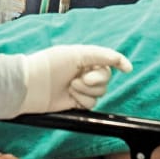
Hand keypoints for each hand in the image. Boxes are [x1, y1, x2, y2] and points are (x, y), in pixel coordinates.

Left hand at [0, 45, 132, 118]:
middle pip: (106, 78)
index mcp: (85, 58)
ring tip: (70, 86)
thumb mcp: (77, 54)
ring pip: (100, 93)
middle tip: (81, 78)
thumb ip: (101, 55)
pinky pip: (91, 104)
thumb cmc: (50, 64)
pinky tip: (70, 95)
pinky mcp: (77, 103)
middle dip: (96, 80)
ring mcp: (81, 89)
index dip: (119, 63)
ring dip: (86, 90)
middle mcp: (84, 73)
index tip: (127, 68)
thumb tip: (120, 59)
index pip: (108, 61)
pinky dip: (82, 99)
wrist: (32, 85)